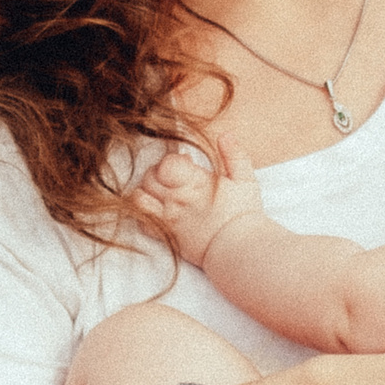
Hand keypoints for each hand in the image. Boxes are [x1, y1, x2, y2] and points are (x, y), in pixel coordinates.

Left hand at [137, 138, 262, 266]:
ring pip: (139, 197)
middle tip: (174, 177)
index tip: (187, 163)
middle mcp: (176, 199)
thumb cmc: (243, 214)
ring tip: (161, 190)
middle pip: (149, 177)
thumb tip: (226, 135)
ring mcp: (167, 218)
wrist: (240, 249)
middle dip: (158, 172)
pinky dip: (142, 213)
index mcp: (194, 183)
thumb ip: (234, 155)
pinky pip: (141, 222)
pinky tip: (155, 209)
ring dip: (146, 190)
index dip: (174, 159)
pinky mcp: (165, 234)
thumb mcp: (246, 180)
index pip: (167, 164)